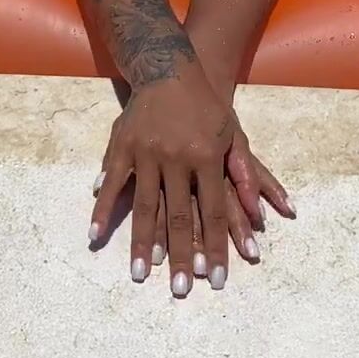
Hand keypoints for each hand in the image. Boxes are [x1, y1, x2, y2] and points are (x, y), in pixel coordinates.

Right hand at [88, 68, 294, 295]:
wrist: (170, 68)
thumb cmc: (208, 106)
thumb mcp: (234, 135)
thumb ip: (246, 173)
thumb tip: (262, 211)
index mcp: (208, 157)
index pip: (214, 213)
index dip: (215, 247)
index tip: (216, 278)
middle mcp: (177, 158)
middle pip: (180, 216)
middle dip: (182, 256)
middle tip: (181, 290)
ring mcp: (147, 153)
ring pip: (146, 206)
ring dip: (144, 243)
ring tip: (141, 274)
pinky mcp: (123, 146)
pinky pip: (112, 184)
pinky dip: (104, 210)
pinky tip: (96, 235)